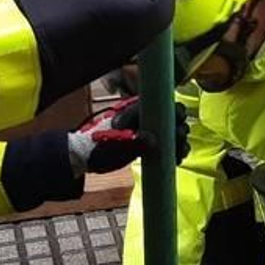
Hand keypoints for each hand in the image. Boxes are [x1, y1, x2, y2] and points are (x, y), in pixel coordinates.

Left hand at [68, 97, 189, 174]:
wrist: (85, 158)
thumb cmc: (96, 147)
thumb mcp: (113, 144)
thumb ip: (132, 141)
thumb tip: (154, 140)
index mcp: (136, 111)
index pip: (162, 104)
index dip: (175, 112)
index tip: (180, 122)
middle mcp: (143, 118)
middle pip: (171, 118)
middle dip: (179, 129)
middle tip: (179, 142)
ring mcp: (146, 131)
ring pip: (171, 132)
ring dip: (179, 142)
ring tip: (180, 154)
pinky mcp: (146, 145)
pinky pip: (166, 145)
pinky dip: (174, 151)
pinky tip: (177, 160)